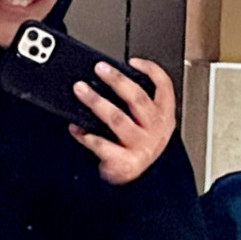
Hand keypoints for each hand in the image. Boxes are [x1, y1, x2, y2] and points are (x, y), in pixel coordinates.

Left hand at [69, 58, 175, 184]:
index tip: (132, 61)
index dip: (150, 70)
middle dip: (116, 80)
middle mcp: (155, 128)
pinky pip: (103, 145)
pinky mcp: (125, 161)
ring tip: (81, 91)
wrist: (139, 178)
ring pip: (117, 118)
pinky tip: (76, 128)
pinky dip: (87, 135)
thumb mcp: (147, 121)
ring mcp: (141, 145)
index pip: (164, 86)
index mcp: (164, 114)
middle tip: (99, 69)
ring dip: (96, 102)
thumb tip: (109, 77)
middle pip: (137, 98)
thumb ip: (136, 102)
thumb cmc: (138, 144)